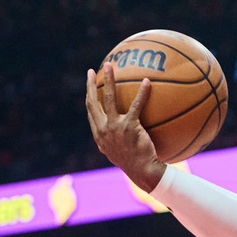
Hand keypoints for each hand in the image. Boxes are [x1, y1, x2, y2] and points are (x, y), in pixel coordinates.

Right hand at [85, 63, 165, 191]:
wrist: (142, 171)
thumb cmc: (134, 163)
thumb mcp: (118, 152)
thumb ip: (115, 140)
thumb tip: (118, 133)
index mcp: (99, 134)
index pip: (90, 112)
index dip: (89, 97)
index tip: (90, 84)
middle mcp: (103, 129)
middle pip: (92, 102)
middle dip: (91, 85)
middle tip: (92, 71)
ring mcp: (115, 127)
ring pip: (109, 98)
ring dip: (109, 80)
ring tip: (110, 65)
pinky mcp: (130, 127)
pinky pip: (136, 105)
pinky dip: (142, 92)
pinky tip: (147, 81)